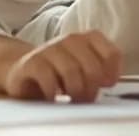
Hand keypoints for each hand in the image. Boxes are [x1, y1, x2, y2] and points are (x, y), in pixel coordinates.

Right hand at [4, 30, 122, 101]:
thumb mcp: (85, 70)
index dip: (112, 74)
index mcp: (89, 39)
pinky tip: (54, 97)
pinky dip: (54, 92)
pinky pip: (48, 77)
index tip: (105, 86)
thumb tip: (110, 81)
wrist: (26, 72)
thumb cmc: (60, 73)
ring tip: (72, 99)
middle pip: (92, 67)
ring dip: (75, 91)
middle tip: (87, 99)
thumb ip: (101, 72)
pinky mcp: (32, 62)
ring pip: (71, 71)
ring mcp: (50, 48)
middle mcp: (71, 39)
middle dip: (92, 89)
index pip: (112, 54)